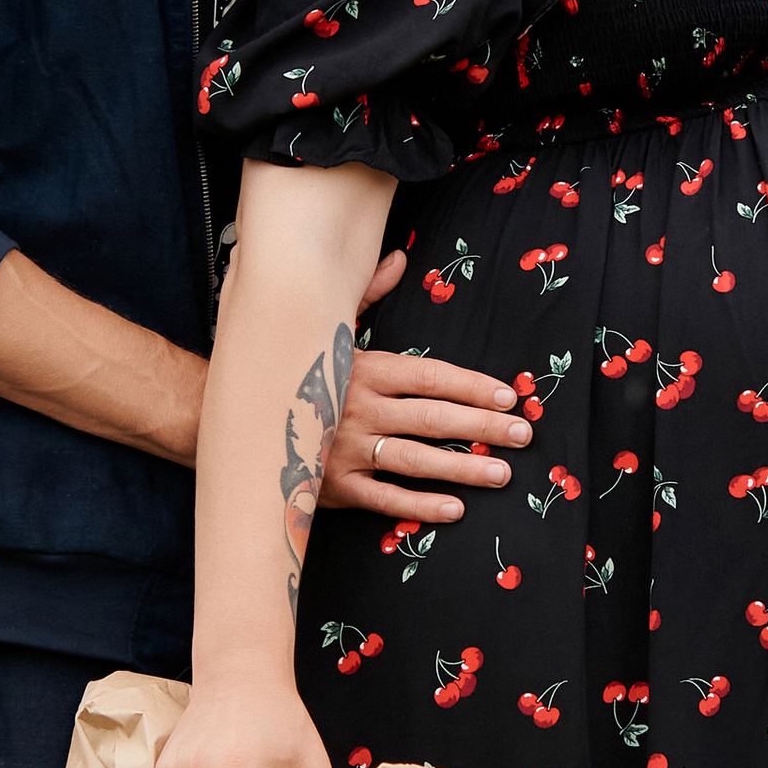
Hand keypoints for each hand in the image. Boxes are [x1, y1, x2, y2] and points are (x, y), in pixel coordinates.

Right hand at [318, 250, 531, 522]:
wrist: (245, 420)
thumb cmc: (298, 372)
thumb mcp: (328, 329)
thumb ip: (367, 294)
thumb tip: (397, 258)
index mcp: (364, 368)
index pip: (430, 376)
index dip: (472, 386)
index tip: (509, 396)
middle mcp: (358, 408)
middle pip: (432, 418)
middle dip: (482, 427)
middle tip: (522, 436)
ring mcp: (346, 449)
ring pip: (414, 460)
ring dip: (461, 468)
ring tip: (500, 473)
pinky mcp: (335, 486)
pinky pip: (384, 498)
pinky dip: (419, 506)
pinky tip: (454, 509)